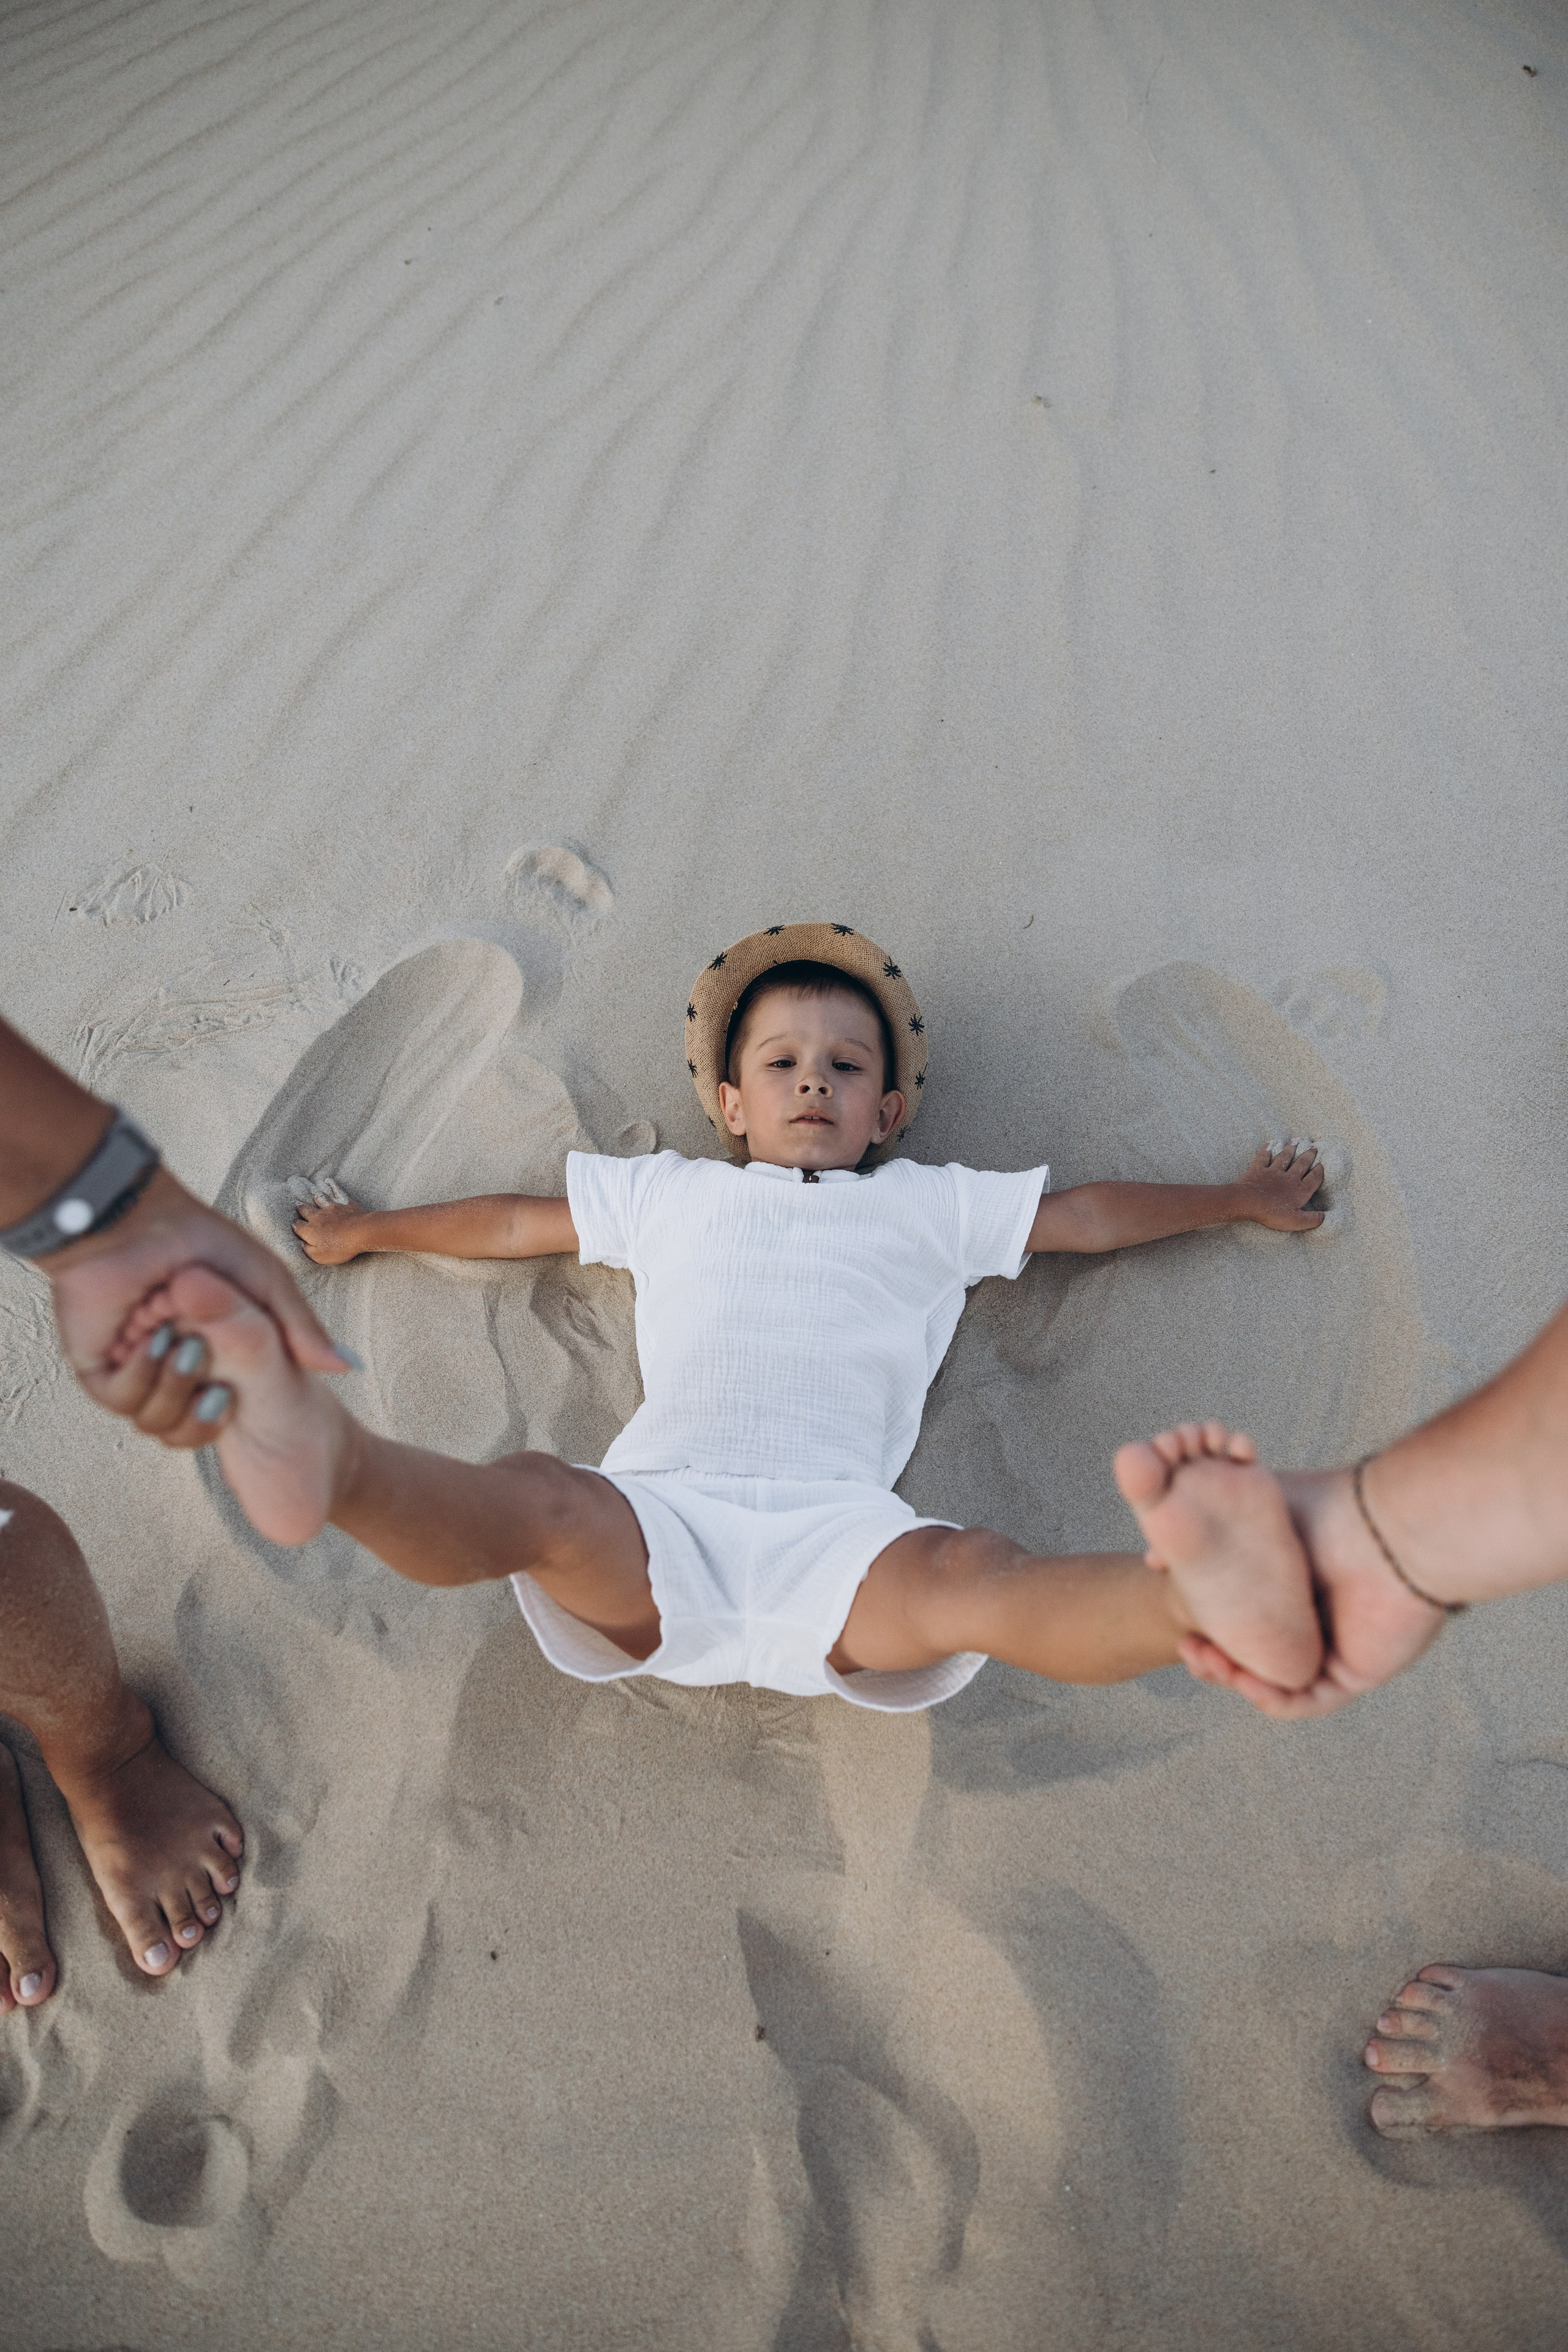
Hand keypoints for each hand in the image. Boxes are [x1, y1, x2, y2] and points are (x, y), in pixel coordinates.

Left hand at [47, 1166, 352, 1440]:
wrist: (134, 1222)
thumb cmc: (200, 1241)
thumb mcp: (268, 1284)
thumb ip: (303, 1330)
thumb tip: (349, 1368)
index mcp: (211, 1354)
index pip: (225, 1412)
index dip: (235, 1411)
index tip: (238, 1391)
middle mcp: (172, 1367)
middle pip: (192, 1430)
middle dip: (207, 1413)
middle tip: (215, 1384)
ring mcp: (135, 1371)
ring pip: (157, 1424)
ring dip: (174, 1388)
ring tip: (178, 1346)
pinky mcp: (100, 1370)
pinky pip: (124, 1403)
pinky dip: (141, 1377)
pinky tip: (145, 1342)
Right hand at [293, 1182, 367, 1265]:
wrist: (360, 1233)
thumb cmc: (340, 1247)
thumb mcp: (319, 1256)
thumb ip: (307, 1250)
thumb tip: (301, 1244)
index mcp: (310, 1230)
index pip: (297, 1225)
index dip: (295, 1225)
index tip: (295, 1225)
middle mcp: (317, 1216)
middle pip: (304, 1209)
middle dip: (300, 1208)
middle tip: (297, 1206)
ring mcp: (331, 1207)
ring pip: (318, 1198)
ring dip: (314, 1196)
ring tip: (310, 1193)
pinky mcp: (344, 1202)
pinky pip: (335, 1191)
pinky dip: (331, 1185)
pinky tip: (328, 1180)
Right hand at [1177, 1465, 1445, 1717]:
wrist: (1386, 1528)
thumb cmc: (1329, 1506)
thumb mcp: (1250, 1509)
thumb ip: (1205, 1530)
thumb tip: (1154, 1559)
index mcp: (1294, 1586)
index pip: (1245, 1620)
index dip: (1210, 1628)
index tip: (1183, 1627)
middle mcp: (1315, 1618)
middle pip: (1256, 1654)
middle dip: (1216, 1659)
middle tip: (1191, 1650)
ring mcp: (1336, 1648)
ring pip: (1276, 1681)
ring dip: (1235, 1680)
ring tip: (1207, 1661)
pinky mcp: (1356, 1673)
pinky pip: (1306, 1700)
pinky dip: (1272, 1699)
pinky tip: (1244, 1681)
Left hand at [1235, 1140, 1325, 1231]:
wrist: (1249, 1202)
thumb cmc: (1272, 1213)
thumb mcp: (1296, 1221)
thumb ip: (1312, 1220)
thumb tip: (1324, 1217)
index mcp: (1299, 1190)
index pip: (1314, 1179)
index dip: (1319, 1172)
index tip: (1322, 1165)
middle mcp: (1289, 1178)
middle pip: (1301, 1164)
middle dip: (1308, 1156)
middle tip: (1313, 1148)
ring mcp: (1273, 1172)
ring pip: (1284, 1158)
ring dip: (1290, 1149)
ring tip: (1295, 1142)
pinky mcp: (1258, 1169)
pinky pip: (1263, 1157)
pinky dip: (1266, 1150)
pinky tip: (1269, 1144)